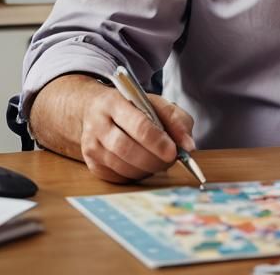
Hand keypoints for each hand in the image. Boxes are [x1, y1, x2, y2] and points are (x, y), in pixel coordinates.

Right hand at [32, 75, 195, 183]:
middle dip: (154, 159)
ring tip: (160, 161)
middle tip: (171, 160)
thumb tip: (188, 146)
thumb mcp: (154, 102)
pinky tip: (144, 165)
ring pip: (123, 167)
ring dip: (147, 169)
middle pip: (127, 149)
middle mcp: (97, 125)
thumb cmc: (131, 106)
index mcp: (113, 102)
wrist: (94, 109)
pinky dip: (136, 175)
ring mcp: (91, 146)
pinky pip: (118, 178)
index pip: (138, 125)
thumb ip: (175, 119)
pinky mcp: (92, 164)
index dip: (157, 141)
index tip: (174, 152)